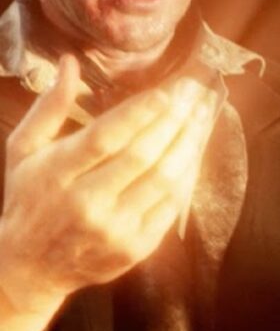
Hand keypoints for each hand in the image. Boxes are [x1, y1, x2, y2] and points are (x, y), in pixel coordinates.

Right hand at [0, 54, 216, 314]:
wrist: (30, 268)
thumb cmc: (28, 197)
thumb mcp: (24, 149)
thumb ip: (50, 106)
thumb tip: (70, 62)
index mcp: (57, 174)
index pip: (105, 139)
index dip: (140, 113)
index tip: (168, 90)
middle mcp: (86, 204)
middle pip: (142, 156)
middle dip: (174, 119)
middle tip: (195, 93)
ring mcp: (114, 230)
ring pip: (164, 180)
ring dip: (189, 143)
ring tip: (203, 114)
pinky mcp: (134, 249)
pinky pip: (171, 206)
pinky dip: (188, 174)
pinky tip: (195, 148)